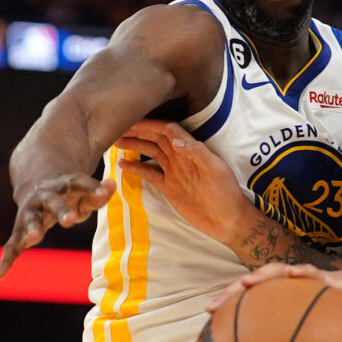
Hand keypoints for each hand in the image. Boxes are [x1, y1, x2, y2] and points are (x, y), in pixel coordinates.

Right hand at [0, 171, 118, 277]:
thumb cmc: (69, 194)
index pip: (79, 183)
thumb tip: (113, 184)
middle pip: (53, 202)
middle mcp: (44, 197)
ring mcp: (30, 213)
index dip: (93, 188)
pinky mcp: (20, 231)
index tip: (105, 192)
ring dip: (32, 229)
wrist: (35, 186)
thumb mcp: (84, 192)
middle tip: (71, 220)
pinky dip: (6, 261)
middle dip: (61, 211)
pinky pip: (12, 247)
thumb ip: (98, 193)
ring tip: (34, 238)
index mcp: (64, 185)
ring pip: (30, 220)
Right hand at [113, 119, 256, 246]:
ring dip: (134, 146)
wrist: (227, 220)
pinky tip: (122, 164)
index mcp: (191, 149)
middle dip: (137, 131)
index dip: (150, 123)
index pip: (167, 130)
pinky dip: (136, 169)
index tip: (132, 120)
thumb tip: (174, 140)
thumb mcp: (214, 169)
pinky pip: (149, 174)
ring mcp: (173, 172)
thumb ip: (195, 152)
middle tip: (116, 128)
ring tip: (115, 142)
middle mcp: (180, 157)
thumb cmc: (225, 192)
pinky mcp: (168, 187)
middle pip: (155, 138)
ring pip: (150, 153)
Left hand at [207, 260, 341, 321]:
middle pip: (252, 285)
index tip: (206, 321)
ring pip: (276, 272)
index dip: (226, 308)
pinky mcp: (325, 278)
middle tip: (211, 308)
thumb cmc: (337, 317)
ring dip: (260, 277)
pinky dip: (302, 273)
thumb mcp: (316, 337)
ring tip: (245, 284)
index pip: (247, 301)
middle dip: (231, 294)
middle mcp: (286, 286)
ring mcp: (304, 279)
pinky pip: (312, 274)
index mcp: (280, 300)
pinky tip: (293, 275)